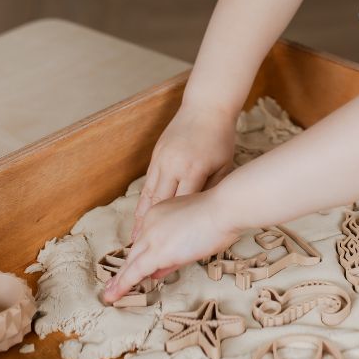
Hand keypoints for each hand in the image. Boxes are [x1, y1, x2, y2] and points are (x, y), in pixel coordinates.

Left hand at [103, 188, 241, 303]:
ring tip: (111, 293)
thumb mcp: (196, 232)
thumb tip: (159, 270)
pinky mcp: (156, 252)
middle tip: (116, 284)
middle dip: (127, 269)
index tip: (143, 269)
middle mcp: (151, 223)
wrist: (224, 208)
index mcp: (160, 212)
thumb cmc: (220, 216)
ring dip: (120, 280)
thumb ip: (176, 251)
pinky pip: (135, 272)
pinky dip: (123, 285)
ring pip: (132, 263)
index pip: (148, 239)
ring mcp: (152, 237)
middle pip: (136, 250)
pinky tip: (113, 295)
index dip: (144, 256)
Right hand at [131, 102, 236, 241]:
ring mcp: (161, 160)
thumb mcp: (224, 165)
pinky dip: (143, 200)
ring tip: (134, 238)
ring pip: (148, 194)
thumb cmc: (221, 138)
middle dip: (148, 229)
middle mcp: (173, 166)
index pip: (180, 206)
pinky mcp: (156, 155)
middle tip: (140, 251)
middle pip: (158, 204)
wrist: (206, 107)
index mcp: (193, 170)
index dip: (173, 229)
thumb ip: (212, 189)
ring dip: (140, 217)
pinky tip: (139, 215)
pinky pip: (147, 183)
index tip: (167, 246)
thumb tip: (202, 216)